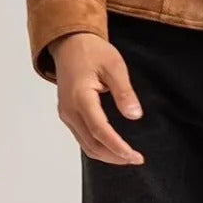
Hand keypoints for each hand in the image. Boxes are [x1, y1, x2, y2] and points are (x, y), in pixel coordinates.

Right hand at [49, 32, 145, 165]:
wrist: (70, 43)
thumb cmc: (93, 51)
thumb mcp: (114, 65)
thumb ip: (124, 91)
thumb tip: (135, 116)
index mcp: (81, 97)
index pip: (100, 130)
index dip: (117, 146)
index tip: (134, 156)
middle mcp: (69, 110)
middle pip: (91, 144)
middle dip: (114, 156)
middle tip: (136, 159)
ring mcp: (66, 113)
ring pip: (85, 144)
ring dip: (106, 154)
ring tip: (127, 156)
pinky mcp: (67, 114)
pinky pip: (81, 137)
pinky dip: (97, 146)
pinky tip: (112, 146)